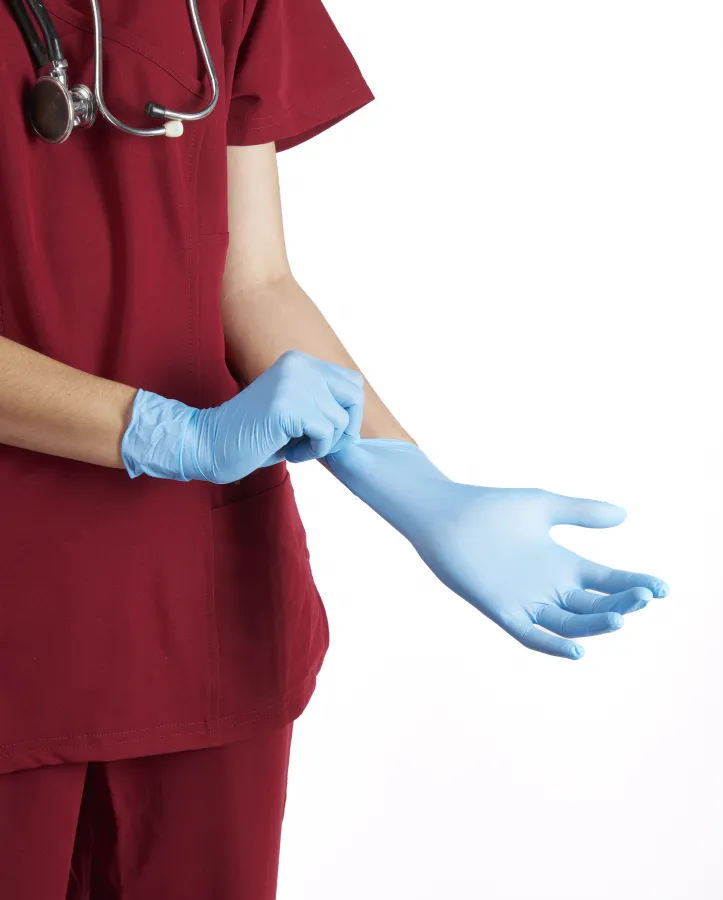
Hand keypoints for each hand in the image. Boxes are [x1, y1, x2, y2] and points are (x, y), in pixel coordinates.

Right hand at [122, 351, 363, 481]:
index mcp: (299, 361)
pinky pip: (326, 434)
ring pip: (341, 420)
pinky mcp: (287, 406)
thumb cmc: (254, 435)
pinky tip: (289, 451)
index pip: (352, 383)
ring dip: (323, 444)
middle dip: (345, 428)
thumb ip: (321, 403)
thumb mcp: (293, 410)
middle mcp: (299, 365)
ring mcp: (293, 383)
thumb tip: (358, 417)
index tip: (328, 434)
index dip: (349, 414)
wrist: (210, 443)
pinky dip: (313, 450)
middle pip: (355, 397)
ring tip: (294, 446)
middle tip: (319, 444)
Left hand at [326, 439, 667, 658]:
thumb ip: (581, 512)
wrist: (444, 514)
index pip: (609, 581)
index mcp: (563, 564)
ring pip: (572, 623)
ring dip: (597, 625)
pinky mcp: (502, 610)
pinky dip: (554, 647)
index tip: (663, 587)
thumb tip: (625, 515)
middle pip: (596, 605)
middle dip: (623, 603)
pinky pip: (532, 636)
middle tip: (645, 596)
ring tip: (621, 617)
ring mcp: (527, 600)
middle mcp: (549, 587)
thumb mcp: (544, 506)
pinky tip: (578, 651)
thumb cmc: (491, 508)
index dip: (635, 585)